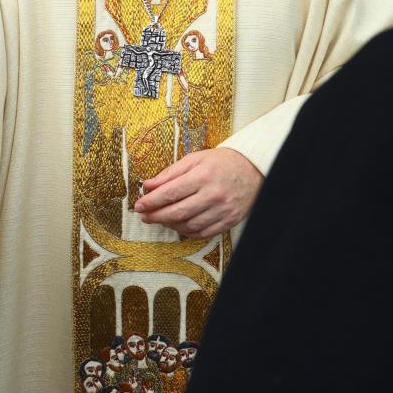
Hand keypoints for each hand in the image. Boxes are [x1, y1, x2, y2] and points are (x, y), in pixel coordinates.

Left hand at [134, 147, 261, 239]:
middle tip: (144, 216)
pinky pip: (203, 233)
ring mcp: (222, 210)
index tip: (139, 205)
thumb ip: (170, 173)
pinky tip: (178, 225)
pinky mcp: (229, 221)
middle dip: (156, 216)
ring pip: (189, 225)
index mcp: (203, 176)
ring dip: (170, 224)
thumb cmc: (221, 162)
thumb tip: (148, 185)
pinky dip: (187, 232)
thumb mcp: (195, 159)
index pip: (170, 193)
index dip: (151, 201)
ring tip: (161, 219)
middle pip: (177, 212)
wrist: (253, 169)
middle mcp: (213, 194)